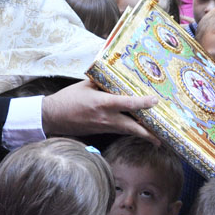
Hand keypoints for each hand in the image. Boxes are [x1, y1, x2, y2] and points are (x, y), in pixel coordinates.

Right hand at [41, 80, 157, 139]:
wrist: (52, 117)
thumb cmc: (68, 98)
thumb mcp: (85, 85)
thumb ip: (103, 83)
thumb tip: (117, 76)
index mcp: (102, 103)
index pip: (126, 103)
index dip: (142, 103)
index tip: (154, 101)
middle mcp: (105, 118)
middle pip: (132, 127)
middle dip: (148, 134)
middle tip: (161, 137)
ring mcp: (103, 127)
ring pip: (127, 131)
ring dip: (141, 134)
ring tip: (156, 138)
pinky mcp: (100, 131)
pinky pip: (119, 130)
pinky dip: (130, 131)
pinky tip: (138, 130)